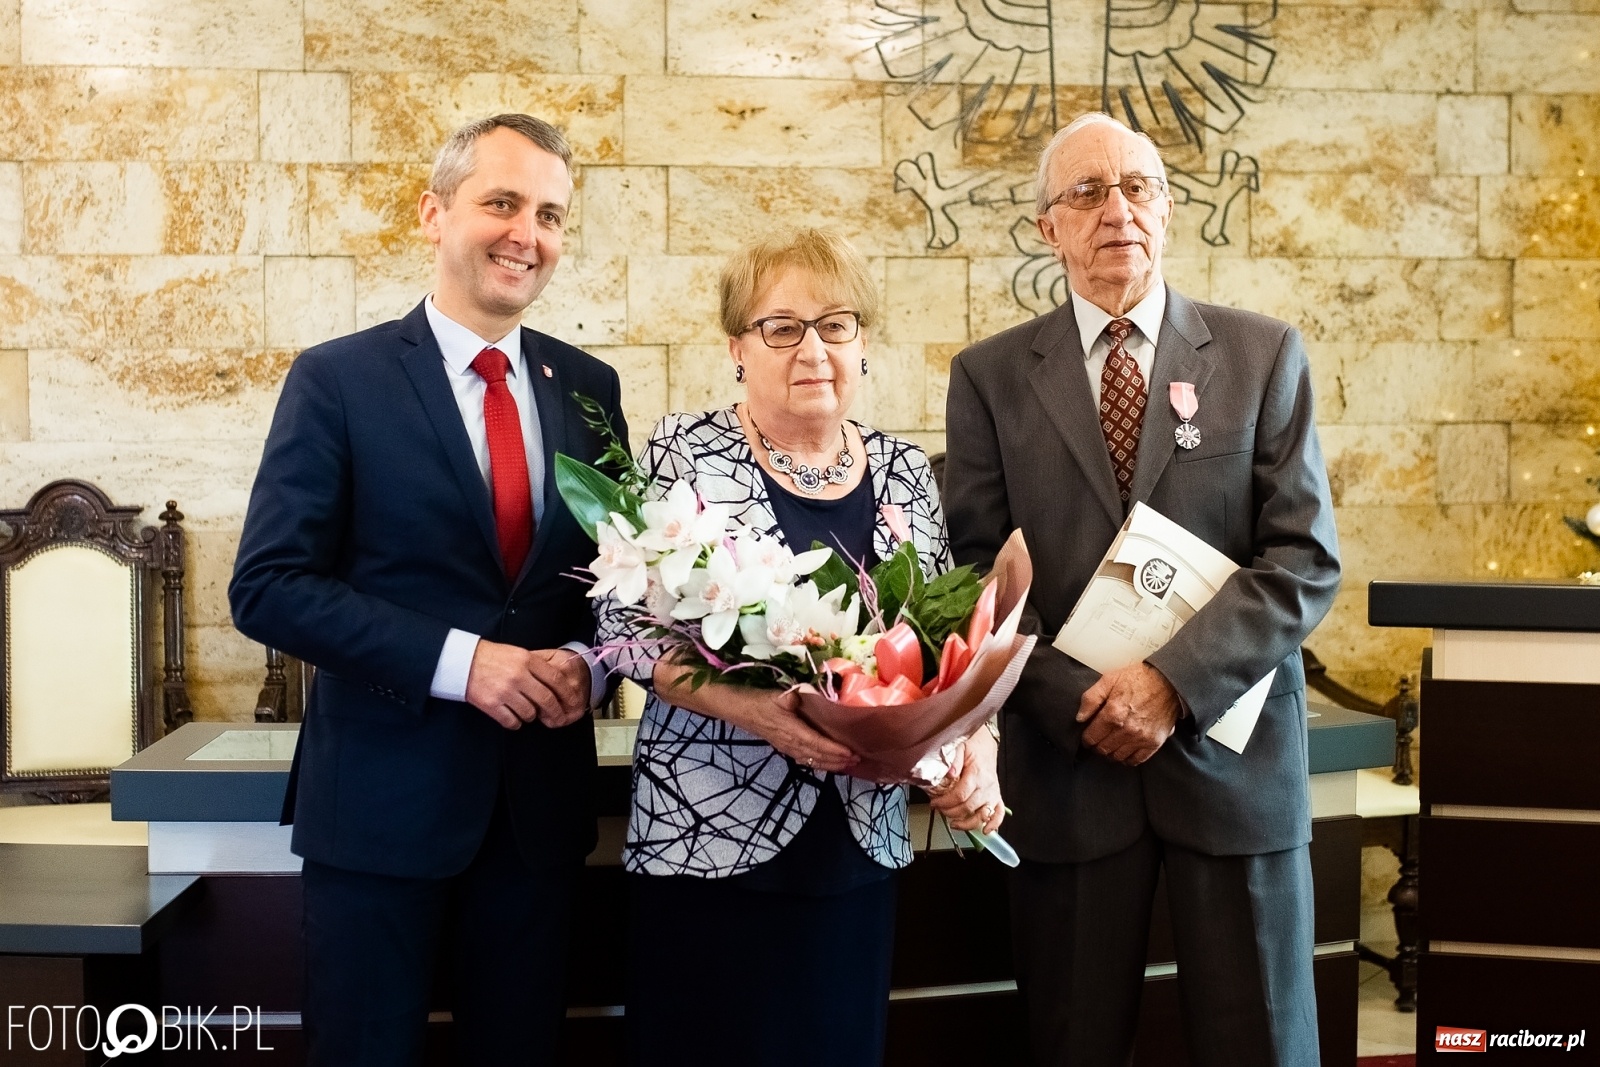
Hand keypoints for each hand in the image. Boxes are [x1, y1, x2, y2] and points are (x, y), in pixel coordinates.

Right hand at [466, 641, 589, 729]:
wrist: (463, 661)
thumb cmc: (492, 657)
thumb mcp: (518, 653)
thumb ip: (538, 665)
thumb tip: (559, 680)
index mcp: (527, 660)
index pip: (556, 679)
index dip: (567, 693)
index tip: (572, 701)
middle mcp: (518, 676)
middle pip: (547, 700)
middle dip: (555, 712)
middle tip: (557, 717)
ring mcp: (505, 691)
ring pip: (530, 713)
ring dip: (531, 715)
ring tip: (525, 709)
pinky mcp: (492, 705)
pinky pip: (512, 722)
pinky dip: (515, 722)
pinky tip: (512, 716)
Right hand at [652, 659, 856, 773]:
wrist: (723, 699)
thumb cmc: (749, 690)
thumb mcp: (778, 689)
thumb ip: (800, 694)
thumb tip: (824, 695)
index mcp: (786, 726)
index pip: (816, 742)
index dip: (835, 750)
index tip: (853, 752)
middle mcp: (784, 737)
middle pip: (814, 754)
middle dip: (837, 760)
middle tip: (859, 760)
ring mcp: (778, 740)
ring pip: (807, 756)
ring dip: (827, 762)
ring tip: (847, 763)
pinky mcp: (774, 739)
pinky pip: (798, 753)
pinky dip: (814, 758)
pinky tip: (822, 758)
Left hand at [927, 730, 1004, 833]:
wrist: (985, 744)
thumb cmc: (972, 746)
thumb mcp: (959, 747)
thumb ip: (953, 760)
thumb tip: (949, 774)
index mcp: (976, 773)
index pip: (960, 795)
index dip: (945, 803)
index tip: (934, 803)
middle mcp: (986, 785)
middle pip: (969, 807)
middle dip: (951, 813)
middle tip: (940, 810)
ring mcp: (993, 792)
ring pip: (983, 815)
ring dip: (968, 824)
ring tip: (955, 824)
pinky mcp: (997, 796)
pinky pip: (999, 813)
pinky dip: (994, 824)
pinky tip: (985, 831)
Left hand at [1076, 662, 1180, 765]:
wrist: (1168, 681)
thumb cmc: (1137, 679)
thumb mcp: (1109, 680)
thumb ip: (1091, 699)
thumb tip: (1080, 718)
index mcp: (1112, 714)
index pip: (1091, 737)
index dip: (1086, 738)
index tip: (1087, 736)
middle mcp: (1126, 730)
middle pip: (1103, 749)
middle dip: (1097, 746)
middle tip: (1098, 740)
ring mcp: (1141, 738)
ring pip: (1117, 756)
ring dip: (1111, 753)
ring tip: (1110, 745)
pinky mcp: (1154, 743)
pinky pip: (1136, 760)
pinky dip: (1128, 759)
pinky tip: (1124, 751)